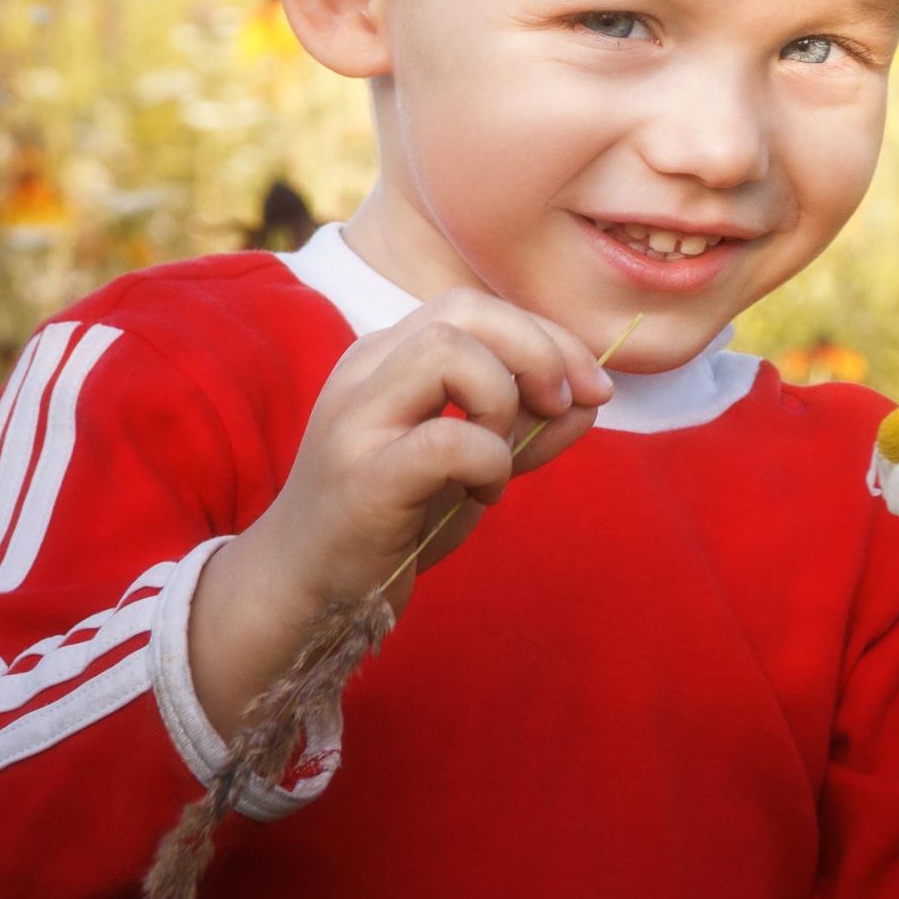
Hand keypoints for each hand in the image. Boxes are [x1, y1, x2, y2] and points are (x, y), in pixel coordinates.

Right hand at [189, 290, 613, 726]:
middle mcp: (364, 374)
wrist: (305, 590)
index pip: (475, 308)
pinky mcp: (361, 479)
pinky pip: (447, 440)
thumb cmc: (389, 521)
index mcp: (386, 358)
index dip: (547, 335)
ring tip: (501, 456)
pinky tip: (482, 494)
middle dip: (538, 349)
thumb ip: (526, 429)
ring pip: (448, 354)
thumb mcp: (470, 465)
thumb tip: (593, 399)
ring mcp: (355, 421)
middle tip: (563, 405)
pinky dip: (489, 461)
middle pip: (464, 310)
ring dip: (503, 401)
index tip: (593, 386)